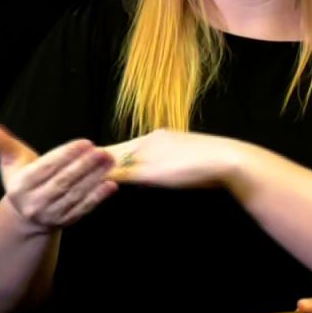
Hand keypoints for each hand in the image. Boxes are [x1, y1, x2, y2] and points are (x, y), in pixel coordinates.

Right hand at [0, 121, 116, 232]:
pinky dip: (97, 198)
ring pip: (75, 195)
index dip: (66, 155)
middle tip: (104, 151)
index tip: (85, 142)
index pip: (46, 167)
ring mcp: (50, 214)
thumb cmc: (20, 179)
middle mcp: (34, 201)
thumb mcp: (9, 159)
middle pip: (62, 181)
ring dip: (95, 179)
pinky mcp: (64, 222)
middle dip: (85, 166)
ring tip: (109, 162)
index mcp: (20, 184)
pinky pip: (82, 209)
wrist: (24, 216)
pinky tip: (110, 185)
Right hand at [105, 130, 243, 188]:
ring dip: (130, 164)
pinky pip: (158, 158)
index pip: (112, 151)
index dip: (96, 159)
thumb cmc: (188, 168)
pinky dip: (147, 166)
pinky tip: (150, 174)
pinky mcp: (188, 152)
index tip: (80, 166)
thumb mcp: (151, 174)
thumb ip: (124, 173)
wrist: (231, 162)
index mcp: (145, 141)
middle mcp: (156, 138)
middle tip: (94, 172)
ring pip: (143, 154)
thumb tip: (97, 173)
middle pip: (127, 151)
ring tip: (118, 174)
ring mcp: (173, 144)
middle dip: (111, 162)